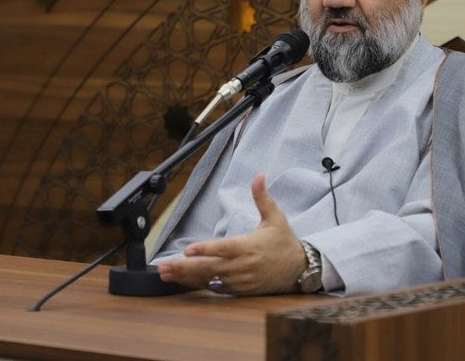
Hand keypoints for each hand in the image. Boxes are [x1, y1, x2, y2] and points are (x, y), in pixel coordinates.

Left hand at [157, 173, 305, 294]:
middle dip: (184, 267)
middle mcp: (242, 265)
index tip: (187, 250)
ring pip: (209, 279)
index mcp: (248, 246)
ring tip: (166, 274)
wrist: (301, 268)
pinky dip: (199, 285)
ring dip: (186, 277)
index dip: (205, 250)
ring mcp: (241, 280)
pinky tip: (183, 282)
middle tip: (163, 266)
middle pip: (209, 267)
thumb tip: (259, 175)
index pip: (223, 248)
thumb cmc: (285, 241)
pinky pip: (216, 289)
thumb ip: (262, 197)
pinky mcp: (241, 290)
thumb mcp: (275, 217)